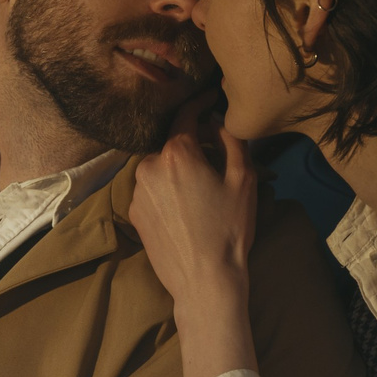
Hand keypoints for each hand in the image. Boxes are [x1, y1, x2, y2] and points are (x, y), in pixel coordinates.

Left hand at [130, 100, 258, 376]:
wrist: (204, 281)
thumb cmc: (229, 228)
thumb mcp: (243, 179)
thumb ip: (230, 140)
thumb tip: (217, 120)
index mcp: (176, 153)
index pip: (186, 116)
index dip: (199, 103)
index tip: (208, 95)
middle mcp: (148, 166)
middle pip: (173, 145)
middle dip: (193, 145)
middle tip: (216, 156)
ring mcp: (136, 191)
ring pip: (161, 168)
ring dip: (178, 170)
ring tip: (202, 189)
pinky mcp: (133, 213)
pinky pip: (152, 190)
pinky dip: (167, 191)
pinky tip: (186, 209)